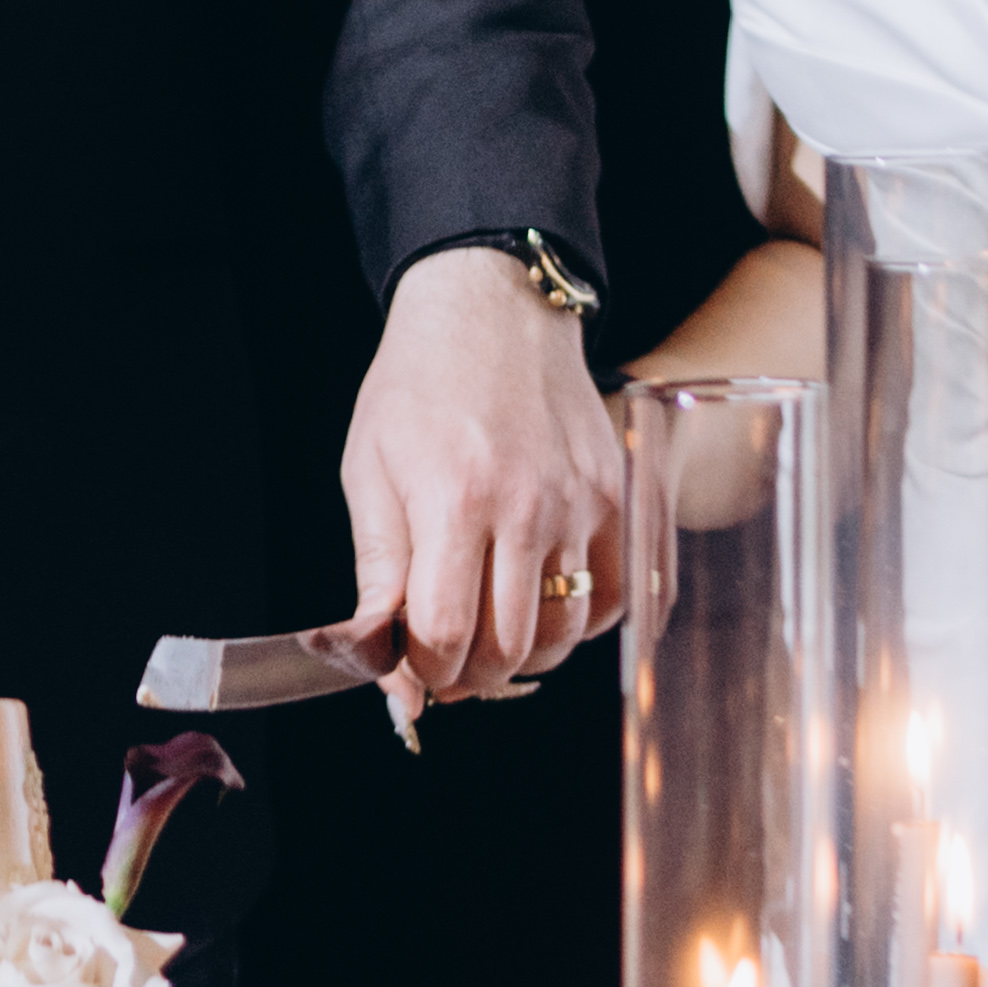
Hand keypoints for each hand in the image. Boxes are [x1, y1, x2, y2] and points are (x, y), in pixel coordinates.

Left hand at [341, 248, 622, 707]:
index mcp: (455, 499)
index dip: (422, 670)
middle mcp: (528, 508)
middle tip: (445, 660)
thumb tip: (381, 662)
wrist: (493, 311)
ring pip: (565, 634)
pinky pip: (616, 600)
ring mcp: (584, 505)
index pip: (446, 633)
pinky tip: (542, 605)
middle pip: (510, 648)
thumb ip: (377, 573)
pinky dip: (581, 623)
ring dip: (523, 656)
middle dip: (468, 675)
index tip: (411, 665)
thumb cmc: (420, 386)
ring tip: (488, 633)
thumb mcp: (369, 472)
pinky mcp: (619, 500)